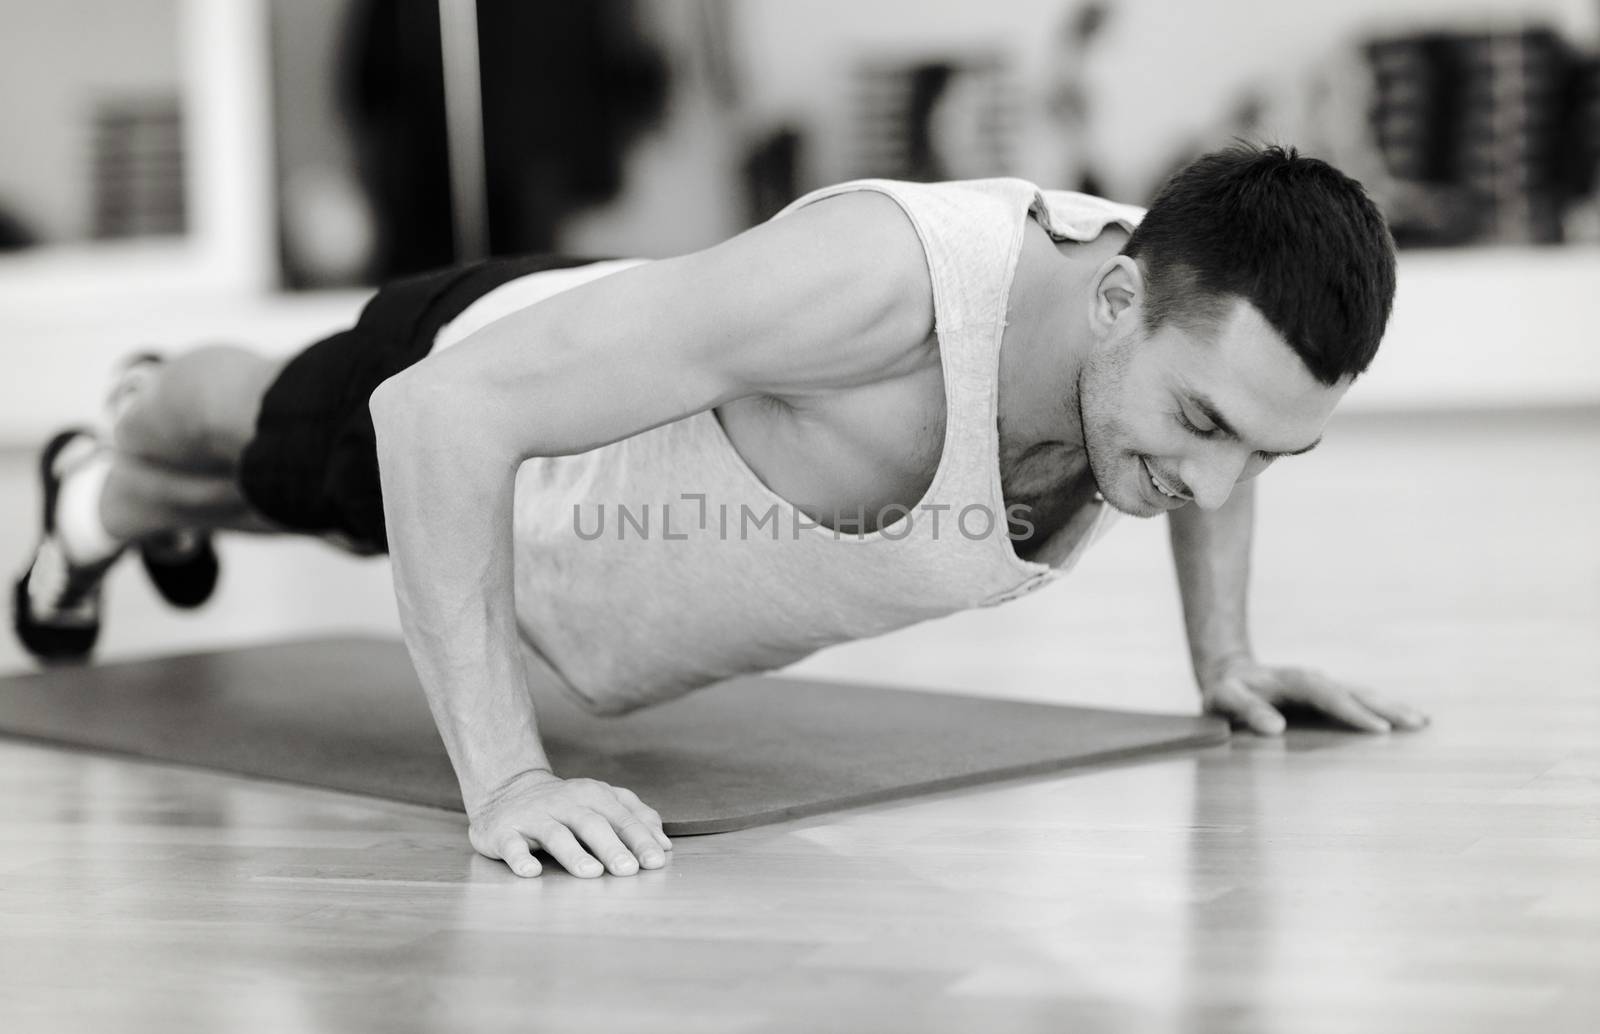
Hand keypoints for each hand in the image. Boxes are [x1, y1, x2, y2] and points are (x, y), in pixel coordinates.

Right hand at [468, 769, 671, 877]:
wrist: (508, 791)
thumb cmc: (567, 805)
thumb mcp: (603, 802)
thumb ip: (636, 817)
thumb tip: (664, 845)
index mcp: (593, 795)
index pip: (621, 817)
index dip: (640, 839)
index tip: (656, 862)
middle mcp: (565, 803)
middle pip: (592, 824)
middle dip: (612, 847)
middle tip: (629, 871)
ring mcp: (534, 816)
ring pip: (556, 834)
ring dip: (574, 854)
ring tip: (591, 873)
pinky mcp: (505, 832)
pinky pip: (513, 845)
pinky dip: (521, 858)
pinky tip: (532, 872)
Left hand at [1197, 655, 1429, 735]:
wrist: (1230, 675)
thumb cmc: (1226, 693)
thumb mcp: (1224, 700)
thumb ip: (1245, 710)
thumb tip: (1274, 728)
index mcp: (1291, 680)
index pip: (1326, 694)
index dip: (1351, 711)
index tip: (1379, 729)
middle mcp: (1313, 680)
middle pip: (1353, 691)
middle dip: (1385, 707)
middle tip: (1417, 723)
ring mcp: (1323, 688)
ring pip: (1362, 695)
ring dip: (1391, 707)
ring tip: (1422, 722)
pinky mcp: (1327, 698)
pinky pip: (1359, 702)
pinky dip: (1383, 710)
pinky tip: (1407, 721)